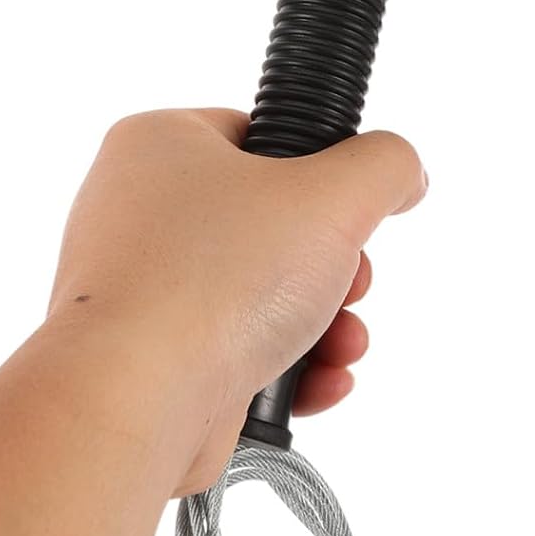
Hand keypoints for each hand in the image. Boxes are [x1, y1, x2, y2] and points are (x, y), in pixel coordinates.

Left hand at [46, 108, 426, 493]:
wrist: (135, 398)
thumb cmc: (214, 280)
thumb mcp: (333, 196)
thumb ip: (382, 166)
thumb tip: (399, 172)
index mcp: (159, 143)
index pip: (255, 137)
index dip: (317, 172)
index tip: (348, 208)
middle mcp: (136, 209)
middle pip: (268, 224)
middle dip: (331, 267)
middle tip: (348, 284)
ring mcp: (138, 286)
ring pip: (257, 295)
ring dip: (321, 324)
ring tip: (340, 344)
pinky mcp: (148, 354)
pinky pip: (232, 350)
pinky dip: (283, 367)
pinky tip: (317, 383)